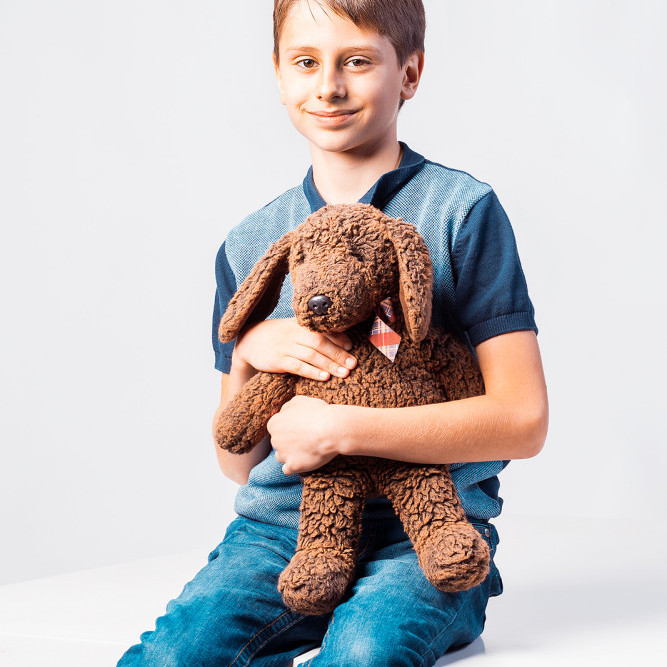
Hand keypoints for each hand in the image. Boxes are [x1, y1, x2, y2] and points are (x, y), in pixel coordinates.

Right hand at [233, 317, 356, 380]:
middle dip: (338, 354)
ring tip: (344, 373)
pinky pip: (297, 366)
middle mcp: (293, 334)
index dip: (338, 337)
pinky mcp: (277, 360)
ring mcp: (285, 347)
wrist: (249, 342)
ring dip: (329, 365)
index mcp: (300, 325)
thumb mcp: (293, 329)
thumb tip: (340, 340)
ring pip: (311, 355)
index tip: (351, 346)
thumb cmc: (278, 337)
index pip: (322, 329)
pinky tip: (324, 377)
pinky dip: (312, 372)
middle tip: (353, 364)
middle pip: (319, 343)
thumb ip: (312, 332)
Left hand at [267, 396, 339, 474]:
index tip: (299, 429)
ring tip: (305, 450)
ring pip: (281, 457)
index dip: (288, 428)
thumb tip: (283, 413)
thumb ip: (287, 407)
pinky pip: (288, 470)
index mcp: (274, 423)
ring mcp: (283, 454)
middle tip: (305, 438)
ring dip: (290, 454)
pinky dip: (295, 466)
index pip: (276, 428)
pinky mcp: (293, 466)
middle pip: (278, 442)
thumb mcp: (300, 401)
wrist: (331, 429)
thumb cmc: (318, 413)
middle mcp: (275, 440)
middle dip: (288, 441)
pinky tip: (304, 461)